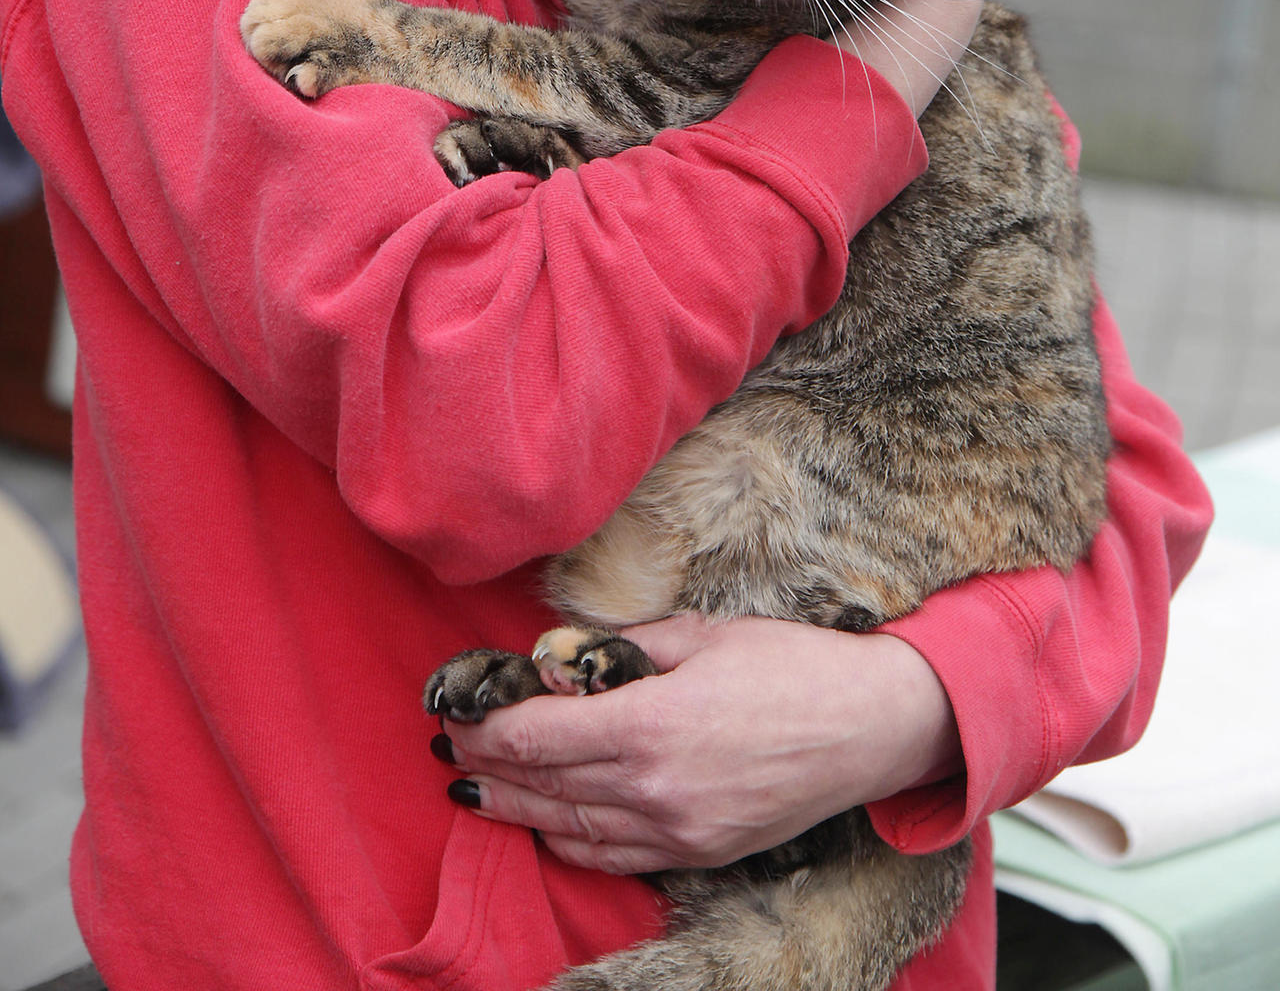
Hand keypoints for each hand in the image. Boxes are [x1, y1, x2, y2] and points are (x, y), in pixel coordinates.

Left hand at [437, 612, 960, 873]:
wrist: (867, 726)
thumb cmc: (789, 666)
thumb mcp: (700, 635)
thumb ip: (623, 651)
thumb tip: (562, 661)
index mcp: (649, 725)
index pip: (537, 736)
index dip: (488, 727)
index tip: (457, 713)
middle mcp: (654, 789)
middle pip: (543, 785)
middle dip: (488, 767)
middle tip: (452, 749)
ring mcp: (677, 831)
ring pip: (569, 829)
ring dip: (516, 811)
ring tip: (477, 793)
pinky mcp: (699, 854)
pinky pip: (614, 857)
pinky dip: (569, 842)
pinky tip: (546, 826)